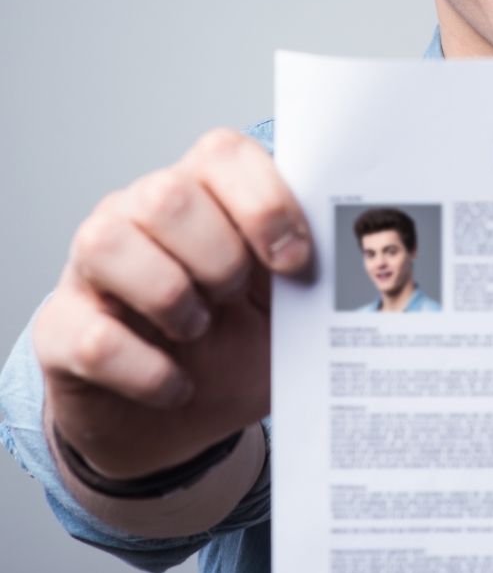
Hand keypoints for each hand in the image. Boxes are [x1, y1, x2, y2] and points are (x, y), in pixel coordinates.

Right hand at [33, 129, 310, 477]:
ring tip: (200, 329)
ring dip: (170, 295)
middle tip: (234, 298)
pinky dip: (147, 369)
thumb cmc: (239, 343)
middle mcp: (140, 213)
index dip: (264, 202)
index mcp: (206, 192)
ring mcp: (90, 268)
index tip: (293, 258)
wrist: (183, 419)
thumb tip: (354, 258)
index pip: (223, 153)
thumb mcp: (288, 305)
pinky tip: (177, 384)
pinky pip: (90, 337)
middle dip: (218, 254)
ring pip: (108, 241)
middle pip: (166, 194)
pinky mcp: (59, 328)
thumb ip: (312, 270)